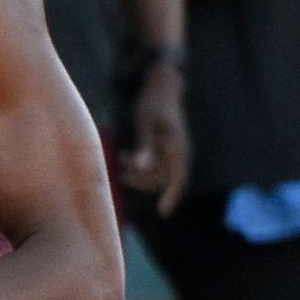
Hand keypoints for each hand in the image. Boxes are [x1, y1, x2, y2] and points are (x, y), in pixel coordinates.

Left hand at [119, 67, 190, 206]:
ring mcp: (172, 149)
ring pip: (156, 172)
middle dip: (142, 180)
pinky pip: (154, 164)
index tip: (163, 213)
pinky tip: (125, 157)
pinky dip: (140, 165)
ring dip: (138, 173)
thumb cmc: (152, 103)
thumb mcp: (144, 123)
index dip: (171, 195)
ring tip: (120, 158)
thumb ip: (145, 146)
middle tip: (121, 171)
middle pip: (162, 178)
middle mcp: (178, 151)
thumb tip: (141, 168)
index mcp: (177, 146)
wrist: (162, 86)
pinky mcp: (164, 147)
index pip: (178, 177)